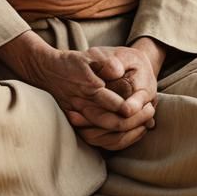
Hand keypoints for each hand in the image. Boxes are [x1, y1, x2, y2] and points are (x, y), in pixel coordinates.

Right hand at [15, 45, 156, 152]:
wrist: (46, 71)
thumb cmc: (72, 63)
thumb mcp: (90, 56)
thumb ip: (106, 63)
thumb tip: (118, 70)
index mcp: (90, 88)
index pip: (116, 105)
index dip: (133, 109)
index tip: (148, 105)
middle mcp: (84, 105)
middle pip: (113, 123)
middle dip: (134, 122)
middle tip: (150, 114)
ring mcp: (78, 116)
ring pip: (105, 135)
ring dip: (127, 133)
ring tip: (144, 126)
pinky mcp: (76, 124)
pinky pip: (97, 139)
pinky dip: (115, 139)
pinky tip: (128, 134)